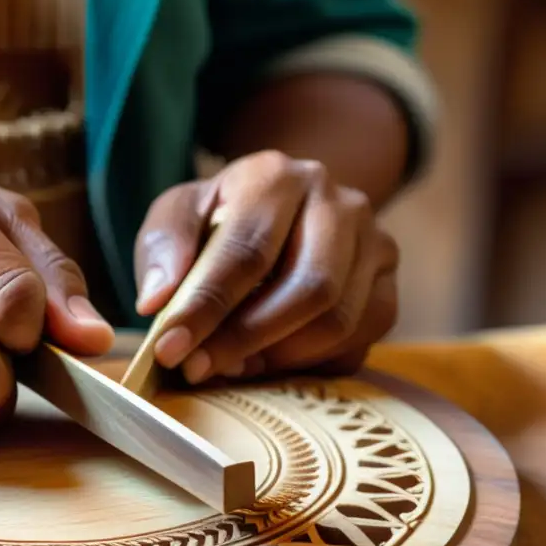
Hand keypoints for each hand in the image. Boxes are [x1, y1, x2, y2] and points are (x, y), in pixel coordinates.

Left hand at [133, 150, 398, 382]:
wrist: (279, 211)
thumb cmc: (217, 220)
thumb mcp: (177, 216)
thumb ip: (163, 249)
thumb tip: (158, 302)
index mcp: (277, 176)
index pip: (247, 251)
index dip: (206, 306)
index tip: (168, 348)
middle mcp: (339, 202)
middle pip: (309, 289)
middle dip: (246, 339)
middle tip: (198, 369)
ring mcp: (374, 242)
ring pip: (339, 321)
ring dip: (278, 357)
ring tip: (230, 366)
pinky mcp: (387, 284)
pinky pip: (357, 343)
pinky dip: (308, 365)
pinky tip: (267, 362)